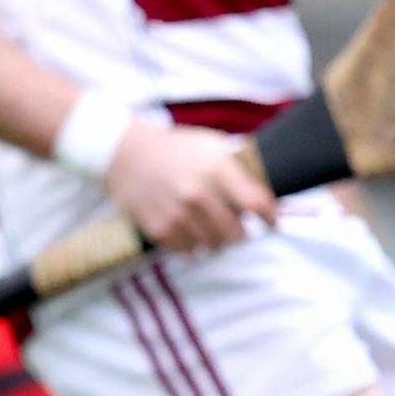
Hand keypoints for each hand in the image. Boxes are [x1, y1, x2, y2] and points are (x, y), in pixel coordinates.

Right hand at [103, 121, 276, 253]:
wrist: (123, 152)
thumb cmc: (174, 148)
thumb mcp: (210, 144)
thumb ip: (240, 168)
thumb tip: (268, 195)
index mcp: (215, 168)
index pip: (257, 204)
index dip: (270, 217)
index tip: (271, 222)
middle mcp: (197, 193)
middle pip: (238, 234)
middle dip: (241, 232)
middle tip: (235, 226)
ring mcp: (177, 213)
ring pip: (215, 246)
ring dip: (216, 239)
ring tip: (208, 225)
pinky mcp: (159, 228)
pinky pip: (189, 250)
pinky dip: (192, 243)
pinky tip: (187, 227)